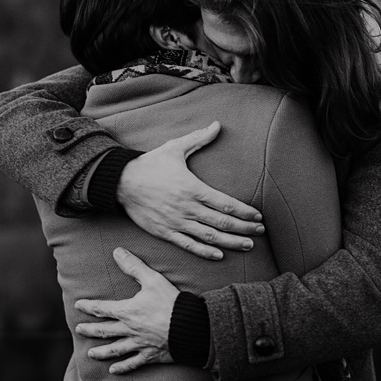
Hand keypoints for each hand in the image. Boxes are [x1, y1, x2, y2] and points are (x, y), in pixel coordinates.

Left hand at [75, 247, 180, 372]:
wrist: (191, 327)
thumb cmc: (171, 302)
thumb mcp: (153, 279)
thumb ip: (134, 266)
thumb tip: (117, 251)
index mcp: (127, 311)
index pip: (101, 308)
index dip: (88, 306)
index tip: (78, 305)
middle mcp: (129, 329)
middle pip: (104, 330)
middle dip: (90, 329)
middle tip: (78, 329)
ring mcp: (139, 344)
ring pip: (115, 349)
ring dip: (101, 352)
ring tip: (91, 354)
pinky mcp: (150, 355)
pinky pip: (133, 363)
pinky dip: (122, 367)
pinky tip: (113, 370)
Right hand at [117, 126, 261, 257]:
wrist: (120, 182)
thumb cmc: (150, 164)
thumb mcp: (175, 148)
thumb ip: (198, 138)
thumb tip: (217, 125)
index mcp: (193, 188)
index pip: (226, 204)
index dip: (245, 212)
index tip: (258, 216)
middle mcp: (187, 208)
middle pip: (222, 223)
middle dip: (244, 229)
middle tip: (260, 231)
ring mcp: (176, 222)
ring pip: (209, 237)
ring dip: (231, 242)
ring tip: (248, 245)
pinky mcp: (165, 232)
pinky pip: (189, 245)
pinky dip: (205, 252)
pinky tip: (219, 255)